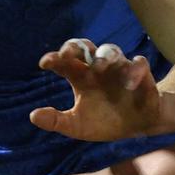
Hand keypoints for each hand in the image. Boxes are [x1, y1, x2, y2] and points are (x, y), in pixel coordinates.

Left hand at [29, 38, 161, 141]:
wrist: (137, 128)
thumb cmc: (105, 121)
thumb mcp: (77, 125)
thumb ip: (56, 121)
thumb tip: (33, 116)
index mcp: (81, 77)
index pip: (65, 61)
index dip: (54, 58)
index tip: (44, 63)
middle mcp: (99, 68)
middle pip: (85, 47)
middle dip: (76, 46)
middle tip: (66, 53)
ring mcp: (120, 69)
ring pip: (111, 51)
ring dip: (104, 56)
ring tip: (98, 67)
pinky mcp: (141, 76)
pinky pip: (140, 65)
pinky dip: (135, 71)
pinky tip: (129, 84)